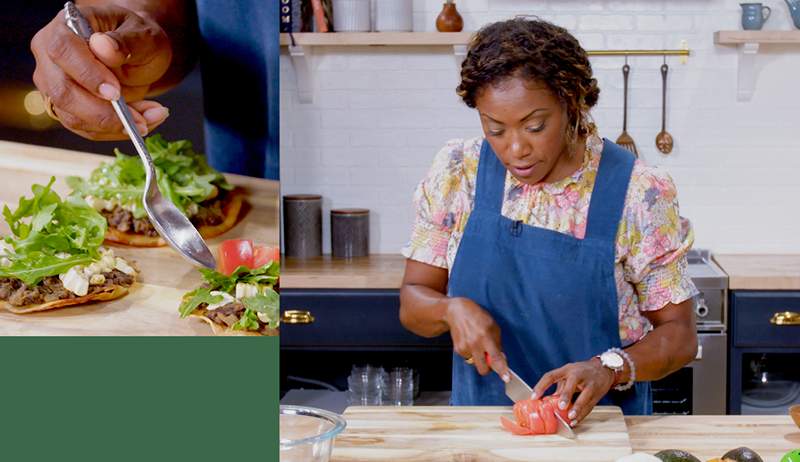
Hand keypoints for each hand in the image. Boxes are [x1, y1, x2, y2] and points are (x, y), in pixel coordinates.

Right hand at [30, 4, 171, 139]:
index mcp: (64, 27)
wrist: (138, 52)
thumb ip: (126, 41)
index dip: (87, 74)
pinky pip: (88, 129)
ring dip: (116, 126)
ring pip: (74, 118)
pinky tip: (144, 121)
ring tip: (152, 118)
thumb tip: (104, 47)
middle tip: (141, 120)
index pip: (63, 50)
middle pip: (63, 92)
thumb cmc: (137, 38)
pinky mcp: (66, 109)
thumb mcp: (143, 34)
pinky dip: (117, 131)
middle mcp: (50, 57)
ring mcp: (54, 86)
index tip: (115, 93)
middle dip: (103, 113)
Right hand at [445, 297, 509, 381]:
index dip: (502, 370)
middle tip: (489, 359)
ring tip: (477, 343)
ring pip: (476, 363)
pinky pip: (468, 358)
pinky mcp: (458, 350)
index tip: (506, 379)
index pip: (496, 357)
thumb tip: (502, 358)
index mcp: (486, 336)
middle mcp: (475, 344)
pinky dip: (471, 353)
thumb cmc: (477, 317)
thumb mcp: (493, 326)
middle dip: (488, 368)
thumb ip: (498, 343)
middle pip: (483, 369)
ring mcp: (465, 348)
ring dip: (479, 358)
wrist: (457, 312)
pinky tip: (470, 341)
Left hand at [531, 358, 614, 425]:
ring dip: (577, 408)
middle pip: (572, 383)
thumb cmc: (582, 372)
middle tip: (561, 406)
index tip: (534, 397)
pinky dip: (583, 415)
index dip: (541, 386)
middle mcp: (578, 375)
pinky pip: (590, 405)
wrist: (603, 368)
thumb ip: (559, 387)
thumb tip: (547, 401)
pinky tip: (576, 421)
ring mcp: (590, 384)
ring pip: (584, 396)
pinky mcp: (598, 393)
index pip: (551, 376)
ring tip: (570, 417)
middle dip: (566, 395)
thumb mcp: (568, 374)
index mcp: (566, 370)